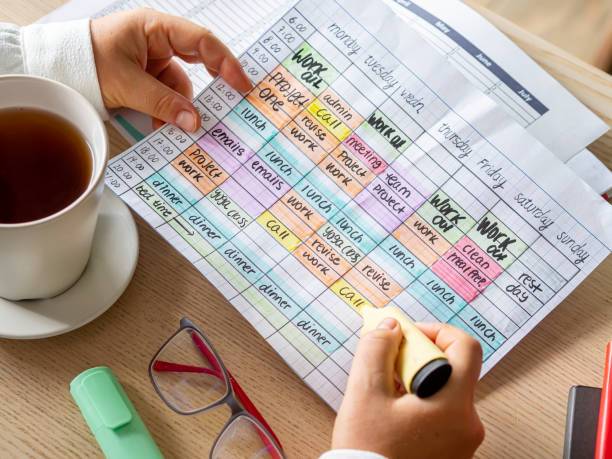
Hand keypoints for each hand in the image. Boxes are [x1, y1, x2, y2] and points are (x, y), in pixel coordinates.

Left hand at [90, 9, 251, 131]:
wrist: (56, 71)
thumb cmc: (85, 62)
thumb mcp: (126, 84)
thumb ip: (162, 103)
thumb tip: (193, 122)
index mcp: (155, 28)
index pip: (201, 42)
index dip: (226, 63)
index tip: (242, 86)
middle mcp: (157, 42)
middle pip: (196, 65)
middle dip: (205, 90)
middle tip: (224, 109)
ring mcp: (152, 61)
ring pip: (180, 88)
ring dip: (178, 109)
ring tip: (172, 128)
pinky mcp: (146, 78)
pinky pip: (167, 97)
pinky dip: (166, 113)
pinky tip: (160, 125)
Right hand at [332, 318, 483, 458]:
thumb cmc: (368, 451)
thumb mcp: (364, 392)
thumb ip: (377, 350)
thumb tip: (390, 327)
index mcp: (454, 406)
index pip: (466, 347)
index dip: (436, 331)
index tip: (408, 336)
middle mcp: (468, 423)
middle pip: (452, 369)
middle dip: (417, 358)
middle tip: (388, 365)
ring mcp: (462, 440)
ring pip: (445, 390)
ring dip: (416, 380)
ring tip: (385, 393)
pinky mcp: (452, 450)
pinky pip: (442, 411)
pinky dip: (420, 401)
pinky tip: (392, 411)